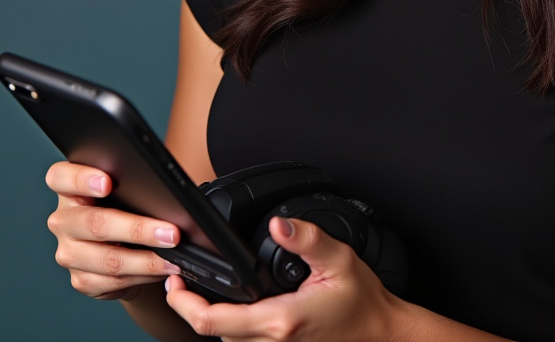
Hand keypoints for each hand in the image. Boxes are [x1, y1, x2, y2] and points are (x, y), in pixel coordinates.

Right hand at [45, 160, 182, 300]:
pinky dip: (143, 275)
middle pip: (93, 223)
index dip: (81, 179)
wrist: (127, 243)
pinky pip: (112, 281)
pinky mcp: (81, 279)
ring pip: (107, 259)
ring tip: (173, 257)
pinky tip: (162, 269)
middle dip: (137, 229)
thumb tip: (165, 185)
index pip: (61, 177)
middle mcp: (64, 220)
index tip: (107, 183)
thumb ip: (134, 179)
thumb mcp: (129, 186)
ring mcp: (69, 252)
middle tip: (171, 233)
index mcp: (69, 188)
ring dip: (146, 260)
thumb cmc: (130, 203)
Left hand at [165, 216, 401, 340]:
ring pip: (227, 336)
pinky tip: (229, 300)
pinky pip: (244, 338)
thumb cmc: (362, 301)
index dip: (184, 303)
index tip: (174, 281)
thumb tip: (277, 224)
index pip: (212, 321)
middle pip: (212, 330)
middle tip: (179, 277)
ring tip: (196, 286)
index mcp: (279, 320)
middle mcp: (271, 341)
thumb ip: (306, 239)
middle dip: (190, 306)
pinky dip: (228, 320)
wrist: (379, 332)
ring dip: (208, 314)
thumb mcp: (339, 259)